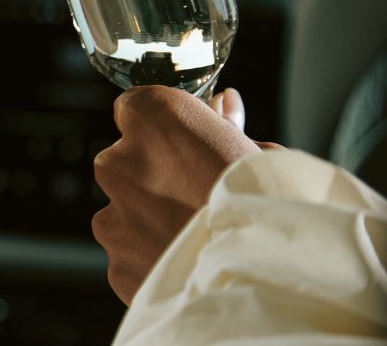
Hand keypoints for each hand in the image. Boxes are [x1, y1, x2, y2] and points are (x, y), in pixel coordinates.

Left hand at [92, 86, 279, 303]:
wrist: (269, 283)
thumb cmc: (274, 210)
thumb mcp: (261, 154)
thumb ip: (226, 126)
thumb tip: (223, 103)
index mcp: (153, 120)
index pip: (134, 106)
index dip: (158, 126)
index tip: (179, 143)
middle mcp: (119, 162)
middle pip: (123, 160)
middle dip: (152, 176)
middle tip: (196, 198)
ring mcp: (112, 216)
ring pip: (123, 211)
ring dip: (149, 220)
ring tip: (197, 239)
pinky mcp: (116, 263)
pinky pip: (129, 255)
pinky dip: (151, 260)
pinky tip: (189, 266)